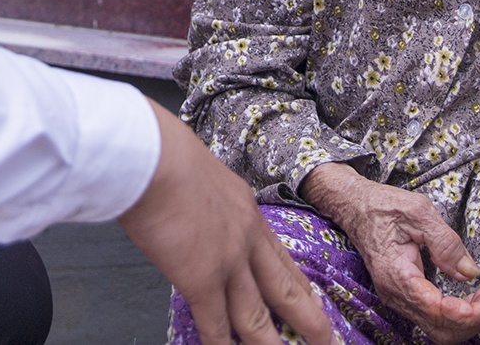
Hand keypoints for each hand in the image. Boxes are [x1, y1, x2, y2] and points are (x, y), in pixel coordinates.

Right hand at [120, 103, 333, 344]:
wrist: (154, 157)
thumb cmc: (164, 154)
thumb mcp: (202, 174)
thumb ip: (206, 201)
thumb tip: (193, 212)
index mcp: (247, 211)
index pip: (280, 257)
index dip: (299, 285)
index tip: (313, 302)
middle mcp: (246, 238)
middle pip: (284, 289)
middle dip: (308, 320)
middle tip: (326, 340)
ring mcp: (228, 262)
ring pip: (256, 316)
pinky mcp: (201, 280)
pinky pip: (215, 324)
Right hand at [300, 163, 479, 344]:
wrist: (354, 205)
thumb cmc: (380, 206)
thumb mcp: (418, 211)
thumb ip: (446, 242)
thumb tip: (470, 271)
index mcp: (396, 274)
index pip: (436, 310)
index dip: (468, 313)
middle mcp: (395, 293)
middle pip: (439, 328)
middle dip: (472, 321)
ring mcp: (398, 296)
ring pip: (437, 326)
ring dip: (467, 319)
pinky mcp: (405, 294)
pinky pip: (433, 316)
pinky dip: (456, 313)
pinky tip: (471, 300)